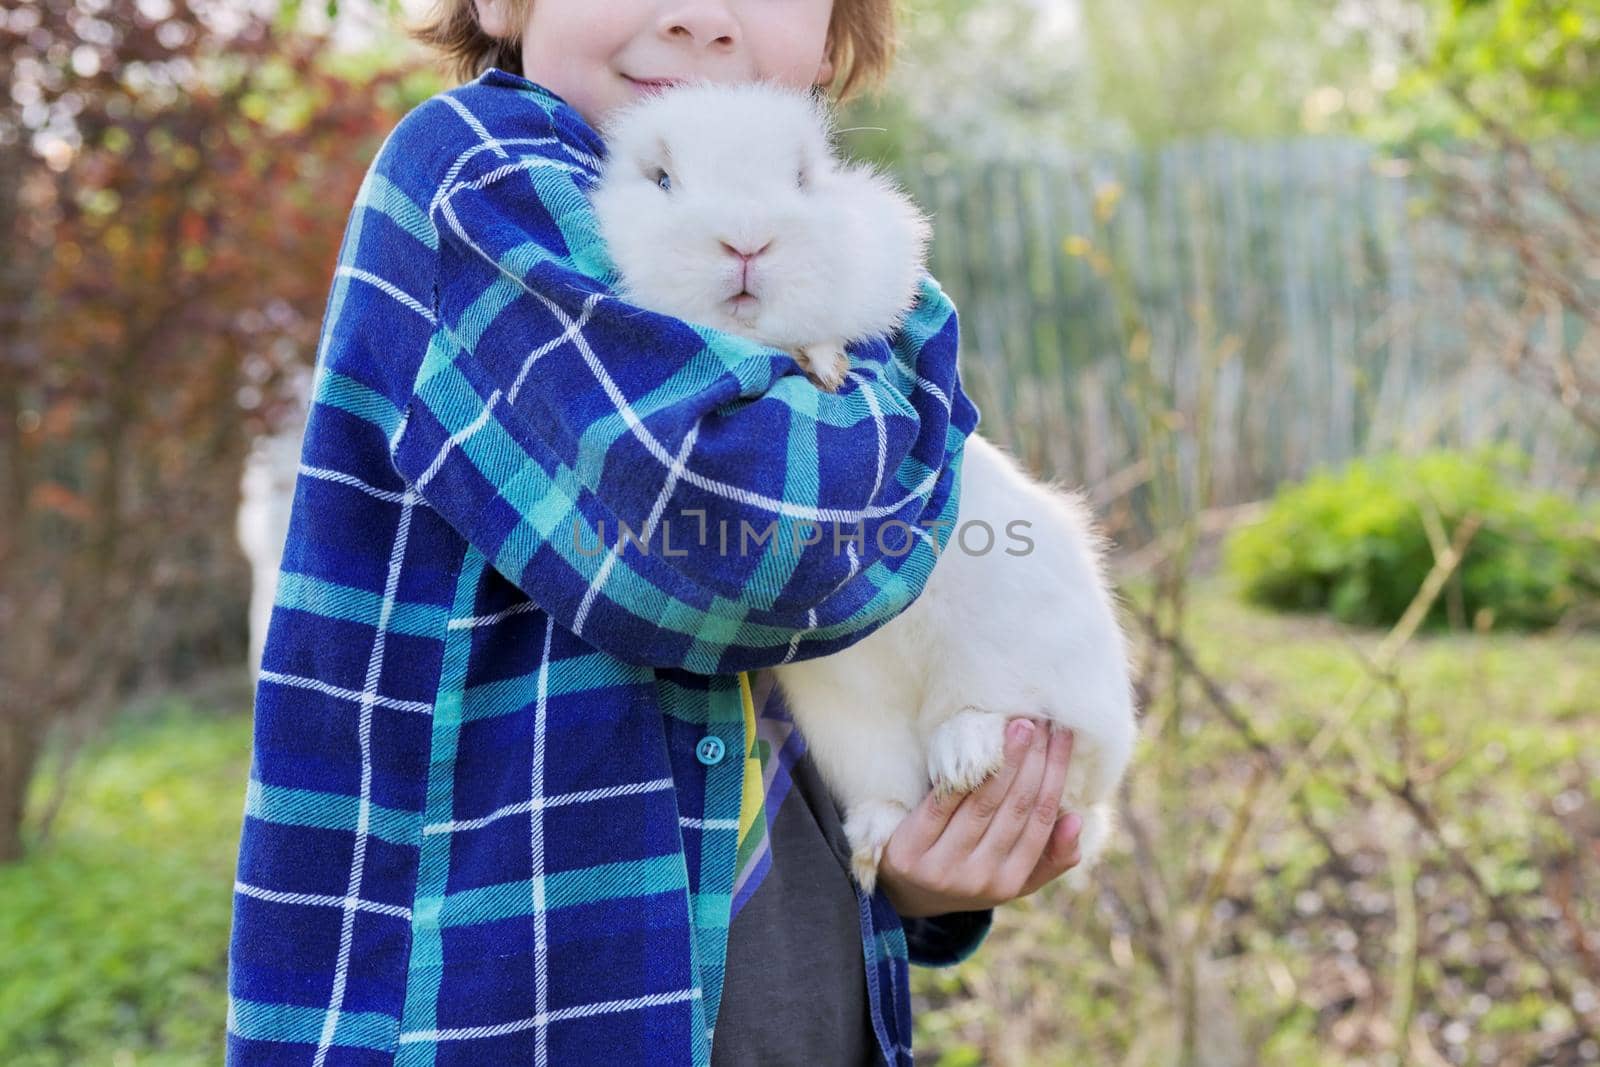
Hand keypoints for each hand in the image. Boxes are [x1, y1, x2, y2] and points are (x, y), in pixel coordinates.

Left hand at [877, 718, 1083, 917]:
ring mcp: (943, 869)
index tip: (1063, 737)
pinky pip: (942, 805)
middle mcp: (980, 879)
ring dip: (1005, 760)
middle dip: (1034, 759)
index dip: (1055, 774)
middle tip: (1044, 720)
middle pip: (1016, 808)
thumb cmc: (969, 870)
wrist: (905, 889)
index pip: (1042, 820)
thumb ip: (1052, 855)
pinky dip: (961, 775)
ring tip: (1019, 726)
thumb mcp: (1011, 875)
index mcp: (1011, 883)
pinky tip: (975, 747)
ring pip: (983, 804)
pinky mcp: (910, 853)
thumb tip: (1076, 818)